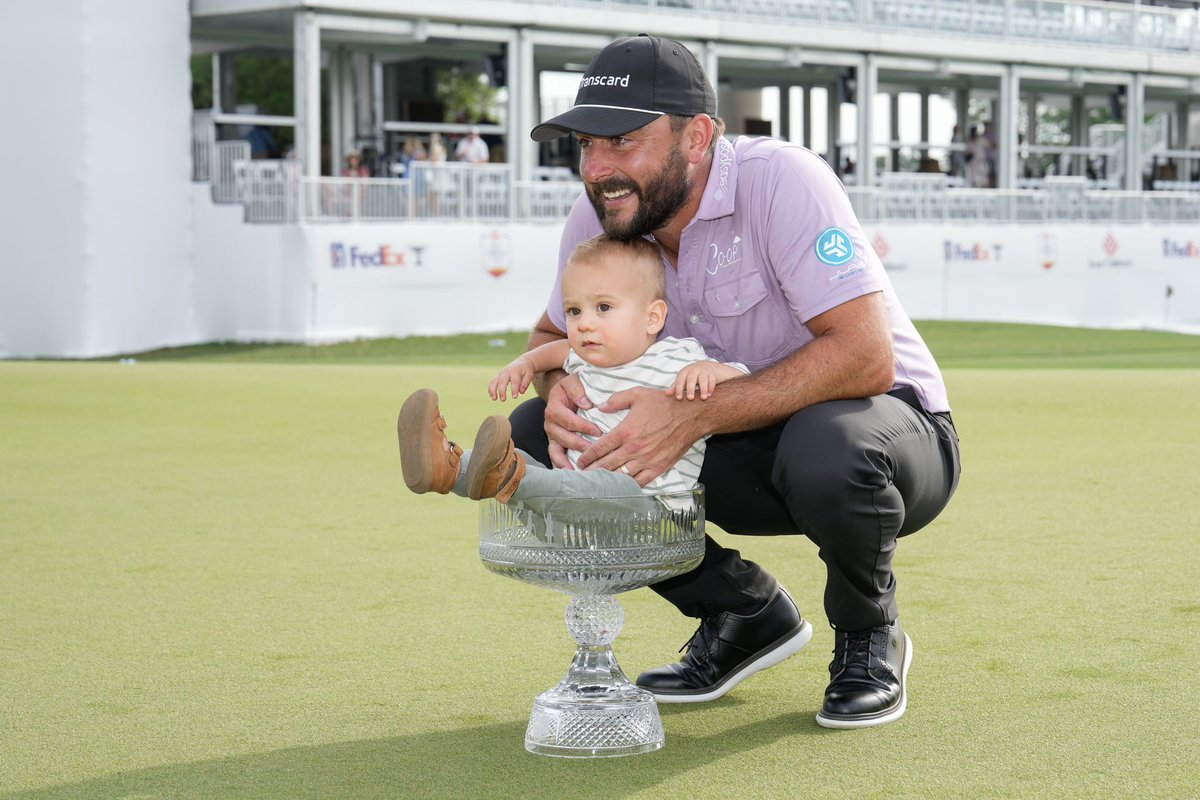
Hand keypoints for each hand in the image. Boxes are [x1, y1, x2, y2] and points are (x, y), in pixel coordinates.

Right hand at [488, 356, 534, 401]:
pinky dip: (490, 389)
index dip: (514, 389)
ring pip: (494, 381)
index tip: (515, 397)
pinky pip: (492, 382)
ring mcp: (500, 374)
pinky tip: (492, 396)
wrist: (521, 362)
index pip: (514, 381)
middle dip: (501, 391)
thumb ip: (526, 383)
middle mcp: (506, 372)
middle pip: (502, 381)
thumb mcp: (529, 374)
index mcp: (515, 371)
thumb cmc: (526, 370)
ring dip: (493, 390)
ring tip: (494, 399)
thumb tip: (521, 392)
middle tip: (503, 400)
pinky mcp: (498, 376)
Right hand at [544, 372, 600, 469]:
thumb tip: (586, 404)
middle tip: (595, 450)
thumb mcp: (573, 381)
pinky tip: (571, 473)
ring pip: (557, 449)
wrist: (564, 392)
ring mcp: (551, 434)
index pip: (568, 419)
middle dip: (580, 444)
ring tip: (582, 467)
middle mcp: (549, 422)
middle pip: (563, 436)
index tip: (599, 432)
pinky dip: (560, 465)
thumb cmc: (572, 387)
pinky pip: (554, 456)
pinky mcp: (554, 442)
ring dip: (570, 459)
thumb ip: (577, 389)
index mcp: (554, 406)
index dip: (583, 427)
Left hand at [578, 388, 701, 485]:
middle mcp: (633, 449)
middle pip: (606, 465)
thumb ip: (616, 400)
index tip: (580, 461)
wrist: (690, 415)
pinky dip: (628, 485)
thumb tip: (600, 407)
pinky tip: (621, 486)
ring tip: (597, 484)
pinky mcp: (658, 467)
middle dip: (592, 472)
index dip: (587, 457)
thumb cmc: (664, 403)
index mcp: (625, 431)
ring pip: (621, 476)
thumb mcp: (637, 394)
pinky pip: (639, 481)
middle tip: (582, 476)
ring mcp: (646, 460)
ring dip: (607, 481)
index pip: (599, 448)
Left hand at [670, 361, 723, 399]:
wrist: (707, 366)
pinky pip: (712, 380)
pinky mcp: (712, 374)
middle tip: (690, 398)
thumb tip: (666, 394)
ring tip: (703, 398)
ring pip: (703, 379)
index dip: (678, 389)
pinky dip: (711, 387)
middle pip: (691, 379)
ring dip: (703, 389)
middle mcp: (694, 370)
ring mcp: (704, 371)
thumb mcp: (683, 379)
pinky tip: (709, 395)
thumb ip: (675, 387)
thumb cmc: (691, 375)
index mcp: (685, 372)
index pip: (680, 380)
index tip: (679, 398)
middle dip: (690, 389)